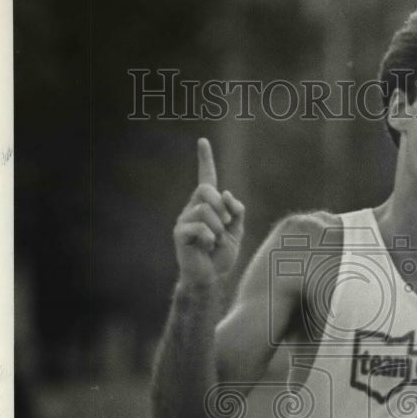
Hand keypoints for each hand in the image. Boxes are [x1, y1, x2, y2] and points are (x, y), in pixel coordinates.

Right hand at [173, 138, 245, 283]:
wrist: (211, 277)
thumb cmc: (221, 254)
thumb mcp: (237, 230)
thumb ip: (237, 211)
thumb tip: (227, 194)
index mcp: (207, 205)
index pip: (206, 178)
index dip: (205, 160)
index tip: (203, 141)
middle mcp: (193, 208)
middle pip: (206, 190)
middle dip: (221, 208)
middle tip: (224, 227)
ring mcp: (184, 219)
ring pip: (206, 210)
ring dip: (218, 229)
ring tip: (214, 241)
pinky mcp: (179, 233)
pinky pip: (200, 227)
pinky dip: (209, 239)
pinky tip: (205, 247)